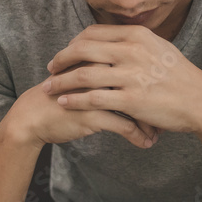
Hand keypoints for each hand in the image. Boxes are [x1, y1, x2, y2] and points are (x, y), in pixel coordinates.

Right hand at [7, 61, 160, 150]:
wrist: (34, 114)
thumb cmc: (65, 93)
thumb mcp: (89, 75)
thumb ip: (111, 68)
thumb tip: (140, 72)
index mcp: (105, 57)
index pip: (141, 68)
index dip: (156, 85)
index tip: (166, 98)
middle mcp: (103, 71)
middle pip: (143, 86)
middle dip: (158, 105)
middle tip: (168, 118)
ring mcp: (98, 91)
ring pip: (137, 107)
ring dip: (151, 124)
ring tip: (158, 133)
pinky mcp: (92, 113)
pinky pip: (124, 126)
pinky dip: (138, 136)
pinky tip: (145, 144)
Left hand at [43, 24, 201, 134]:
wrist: (201, 101)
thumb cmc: (181, 76)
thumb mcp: (160, 48)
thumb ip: (136, 41)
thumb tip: (115, 38)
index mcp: (138, 36)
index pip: (93, 33)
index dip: (73, 43)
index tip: (65, 53)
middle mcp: (132, 51)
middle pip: (82, 50)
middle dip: (61, 60)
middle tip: (50, 69)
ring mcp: (131, 76)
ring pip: (83, 75)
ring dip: (61, 82)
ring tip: (49, 88)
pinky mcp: (131, 100)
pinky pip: (93, 98)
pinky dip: (75, 101)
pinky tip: (65, 104)